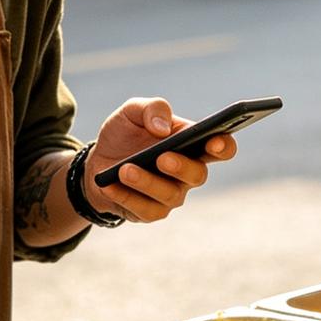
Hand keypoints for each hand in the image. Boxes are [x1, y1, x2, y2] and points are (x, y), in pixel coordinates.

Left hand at [84, 97, 237, 222]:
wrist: (97, 161)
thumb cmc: (124, 134)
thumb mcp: (132, 112)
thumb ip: (151, 109)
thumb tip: (162, 129)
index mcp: (192, 144)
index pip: (221, 147)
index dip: (223, 146)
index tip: (214, 141)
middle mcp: (188, 172)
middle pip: (198, 175)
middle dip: (181, 167)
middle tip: (162, 157)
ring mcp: (171, 194)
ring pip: (170, 195)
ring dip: (147, 182)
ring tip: (124, 170)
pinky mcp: (151, 212)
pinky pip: (144, 210)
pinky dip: (126, 196)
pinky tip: (110, 184)